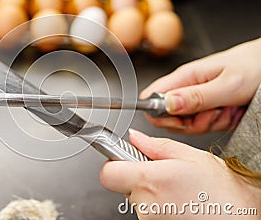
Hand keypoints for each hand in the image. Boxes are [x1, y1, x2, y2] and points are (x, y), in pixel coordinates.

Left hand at [100, 130, 260, 218]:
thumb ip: (156, 146)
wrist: (240, 218)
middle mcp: (145, 205)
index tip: (124, 159)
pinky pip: (148, 212)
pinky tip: (178, 201)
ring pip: (137, 199)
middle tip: (162, 173)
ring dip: (151, 192)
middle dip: (138, 176)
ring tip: (176, 189)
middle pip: (123, 185)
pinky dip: (159, 205)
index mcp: (149, 181)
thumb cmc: (221, 191)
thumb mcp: (189, 156)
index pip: (108, 174)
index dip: (114, 164)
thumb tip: (134, 137)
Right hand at [140, 38, 260, 133]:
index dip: (159, 114)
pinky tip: (231, 110)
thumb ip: (195, 97)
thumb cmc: (254, 67)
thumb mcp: (227, 85)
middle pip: (169, 118)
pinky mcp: (208, 110)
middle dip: (192, 123)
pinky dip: (220, 123)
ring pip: (188, 126)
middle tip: (213, 111)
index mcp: (183, 77)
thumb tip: (165, 104)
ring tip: (227, 107)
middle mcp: (186, 90)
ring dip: (210, 123)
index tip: (181, 119)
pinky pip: (205, 127)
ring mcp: (197, 101)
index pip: (151, 98)